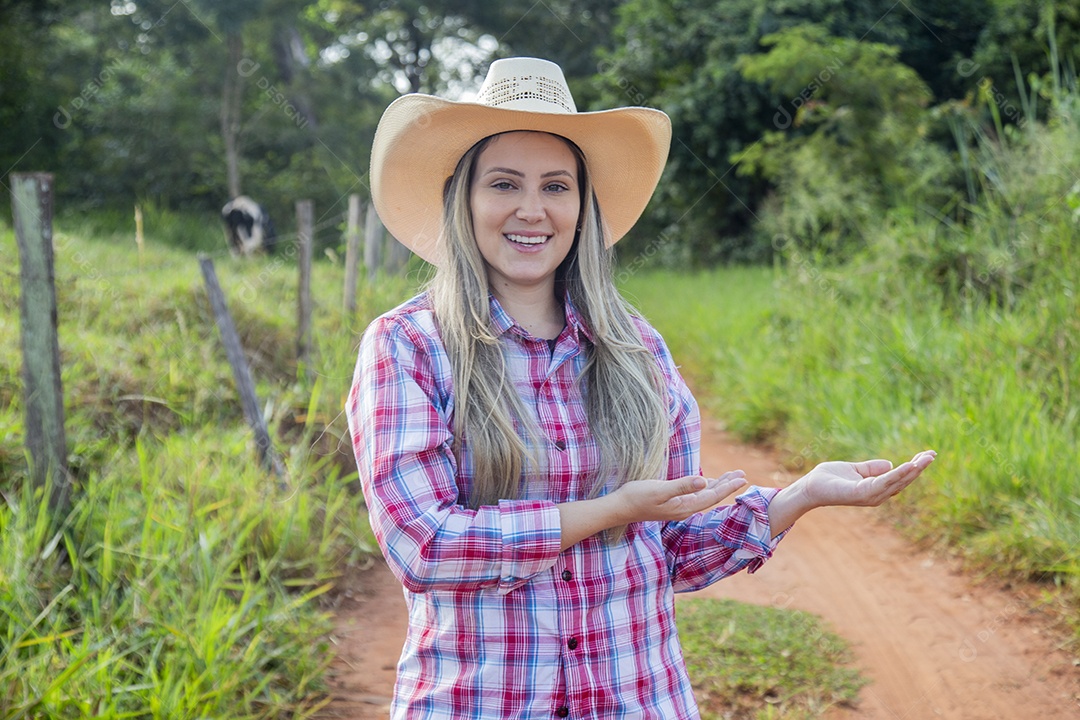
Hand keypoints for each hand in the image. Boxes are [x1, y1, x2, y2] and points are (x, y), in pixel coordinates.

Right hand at [610, 471, 747, 523]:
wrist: (620, 508)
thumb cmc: (638, 497)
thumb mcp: (660, 490)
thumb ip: (682, 486)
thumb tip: (704, 481)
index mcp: (685, 506)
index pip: (712, 496)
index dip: (728, 487)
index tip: (742, 478)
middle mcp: (685, 508)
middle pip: (711, 496)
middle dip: (727, 485)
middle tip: (742, 474)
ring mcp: (678, 506)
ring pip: (704, 495)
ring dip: (718, 484)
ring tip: (731, 476)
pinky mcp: (672, 502)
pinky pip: (695, 495)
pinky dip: (705, 486)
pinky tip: (708, 482)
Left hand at [798, 450, 936, 508]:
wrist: (810, 487)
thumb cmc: (829, 478)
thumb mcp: (855, 469)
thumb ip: (871, 468)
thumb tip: (889, 464)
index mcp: (876, 488)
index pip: (900, 478)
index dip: (914, 467)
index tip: (928, 455)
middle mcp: (877, 495)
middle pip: (903, 480)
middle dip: (919, 468)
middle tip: (932, 454)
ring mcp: (871, 496)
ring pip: (898, 481)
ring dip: (913, 470)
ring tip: (926, 458)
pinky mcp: (862, 493)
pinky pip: (885, 481)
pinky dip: (898, 474)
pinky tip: (909, 465)